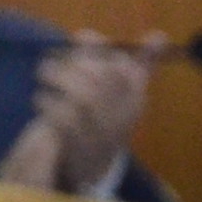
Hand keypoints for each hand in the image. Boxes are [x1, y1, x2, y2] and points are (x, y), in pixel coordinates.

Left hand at [9, 33, 156, 192]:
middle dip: (74, 61)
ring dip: (58, 78)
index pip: (126, 65)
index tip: (80, 37)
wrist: (92, 166)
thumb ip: (141, 63)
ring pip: (82, 96)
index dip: (100, 47)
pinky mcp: (77, 143)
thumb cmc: (107, 119)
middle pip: (103, 77)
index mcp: (136, 95)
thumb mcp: (127, 92)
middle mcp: (123, 112)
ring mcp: (102, 129)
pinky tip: (41, 98)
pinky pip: (61, 117)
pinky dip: (47, 102)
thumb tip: (160, 36)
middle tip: (53, 56)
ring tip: (44, 73)